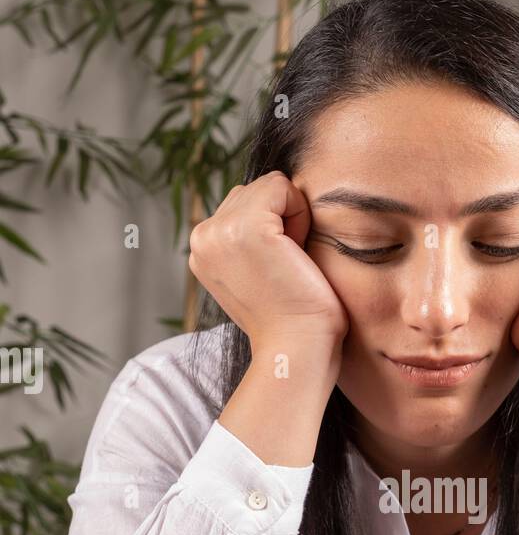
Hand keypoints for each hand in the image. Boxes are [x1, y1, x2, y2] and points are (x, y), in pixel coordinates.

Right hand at [189, 171, 349, 358]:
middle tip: (286, 267)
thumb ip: (249, 238)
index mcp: (202, 249)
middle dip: (281, 219)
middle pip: (255, 190)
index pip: (243, 204)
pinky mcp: (247, 227)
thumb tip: (272, 198)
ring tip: (289, 262)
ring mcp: (219, 231)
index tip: (277, 269)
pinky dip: (300, 214)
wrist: (297, 349)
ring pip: (269, 186)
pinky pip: (282, 186)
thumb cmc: (292, 316)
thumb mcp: (255, 271)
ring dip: (292, 217)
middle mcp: (201, 237)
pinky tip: (296, 253)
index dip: (273, 229)